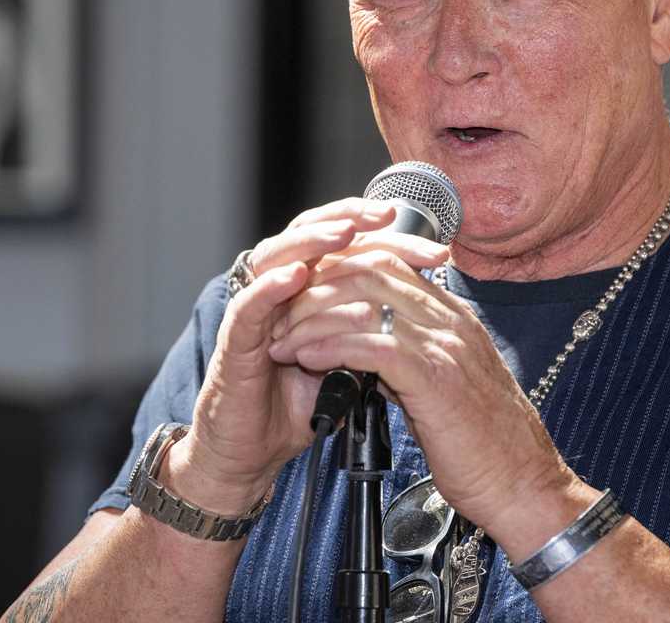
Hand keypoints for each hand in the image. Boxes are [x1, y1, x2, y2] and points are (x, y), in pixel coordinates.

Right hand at [173, 201, 451, 511]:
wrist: (254, 453)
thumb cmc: (298, 403)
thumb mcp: (351, 360)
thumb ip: (374, 330)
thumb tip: (425, 313)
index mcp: (312, 290)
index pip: (349, 245)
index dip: (390, 241)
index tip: (435, 249)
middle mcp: (280, 290)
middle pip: (313, 234)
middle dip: (353, 222)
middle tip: (388, 217)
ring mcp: (255, 311)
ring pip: (276, 256)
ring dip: (311, 240)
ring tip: (344, 233)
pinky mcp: (234, 341)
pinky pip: (248, 306)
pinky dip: (270, 288)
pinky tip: (296, 276)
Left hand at [264, 248, 573, 531]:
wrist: (524, 486)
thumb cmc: (486, 448)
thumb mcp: (444, 389)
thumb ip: (409, 362)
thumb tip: (365, 351)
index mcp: (454, 317)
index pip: (388, 263)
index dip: (338, 272)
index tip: (301, 296)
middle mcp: (451, 320)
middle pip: (370, 271)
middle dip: (316, 289)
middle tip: (279, 316)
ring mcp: (446, 345)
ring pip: (366, 302)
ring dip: (313, 319)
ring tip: (282, 341)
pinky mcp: (436, 377)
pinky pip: (373, 345)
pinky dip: (332, 347)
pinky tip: (308, 359)